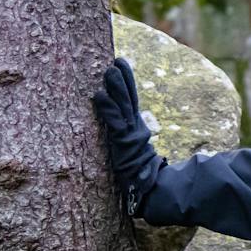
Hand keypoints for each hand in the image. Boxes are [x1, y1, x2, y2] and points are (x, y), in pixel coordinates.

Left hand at [91, 58, 165, 217]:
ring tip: (108, 70)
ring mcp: (129, 134)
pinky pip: (113, 122)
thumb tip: (123, 132)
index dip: (126, 81)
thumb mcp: (134, 153)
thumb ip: (129, 140)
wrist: (150, 189)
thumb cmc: (142, 176)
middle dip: (122, 79)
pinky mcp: (123, 143)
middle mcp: (135, 128)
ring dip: (115, 87)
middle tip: (116, 61)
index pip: (131, 100)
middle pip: (129, 98)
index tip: (120, 63)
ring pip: (122, 106)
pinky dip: (106, 108)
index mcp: (136, 128)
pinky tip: (99, 95)